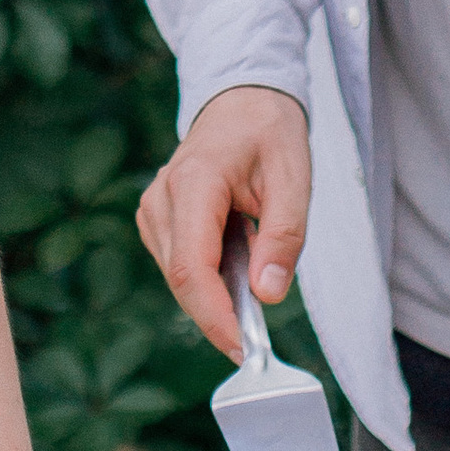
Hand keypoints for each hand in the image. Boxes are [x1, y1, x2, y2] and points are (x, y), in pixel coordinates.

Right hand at [135, 86, 311, 361]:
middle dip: (219, 315)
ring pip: (179, 277)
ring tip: (256, 261)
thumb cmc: (269, 134)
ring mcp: (154, 209)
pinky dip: (210, 277)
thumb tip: (268, 295)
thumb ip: (284, 237)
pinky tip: (238, 253)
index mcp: (195, 182)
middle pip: (182, 279)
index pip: (194, 266)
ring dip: (217, 293)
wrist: (242, 101)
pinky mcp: (157, 220)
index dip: (214, 315)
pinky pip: (180, 265)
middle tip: (259, 336)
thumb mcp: (295, 179)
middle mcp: (163, 197)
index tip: (242, 349)